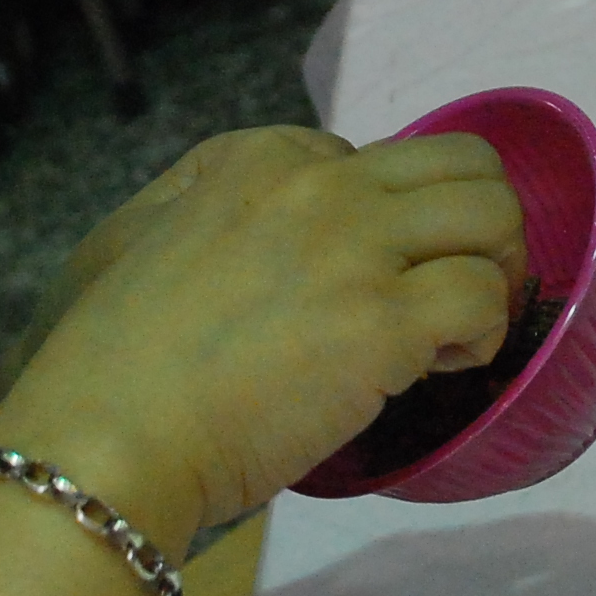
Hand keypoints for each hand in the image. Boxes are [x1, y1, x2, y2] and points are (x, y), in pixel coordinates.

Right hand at [0, 126, 525, 542]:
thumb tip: (268, 226)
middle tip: (449, 294)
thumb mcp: (137, 240)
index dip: (392, 223)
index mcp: (256, 158)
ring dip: (492, 272)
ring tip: (453, 333)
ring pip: (493, 214)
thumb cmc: (105, 362)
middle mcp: (317, 183)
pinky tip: (441, 370)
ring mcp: (354, 245)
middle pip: (462, 165)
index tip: (369, 281)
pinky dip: (482, 336)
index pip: (379, 159)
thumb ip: (207, 207)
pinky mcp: (384, 322)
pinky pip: (485, 299)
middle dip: (476, 227)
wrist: (102, 438)